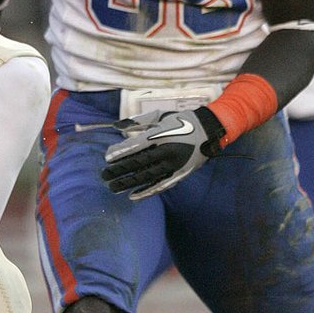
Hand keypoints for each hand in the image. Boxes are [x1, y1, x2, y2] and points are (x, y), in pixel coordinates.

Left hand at [101, 106, 225, 199]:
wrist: (209, 130)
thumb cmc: (181, 121)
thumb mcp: (160, 116)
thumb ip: (138, 121)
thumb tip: (116, 126)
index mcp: (161, 134)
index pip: (135, 146)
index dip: (120, 152)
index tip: (107, 157)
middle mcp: (166, 151)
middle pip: (138, 163)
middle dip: (119, 170)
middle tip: (104, 175)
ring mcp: (173, 164)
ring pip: (147, 176)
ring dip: (128, 183)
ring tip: (113, 187)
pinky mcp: (179, 174)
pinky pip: (160, 184)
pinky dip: (146, 191)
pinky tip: (133, 196)